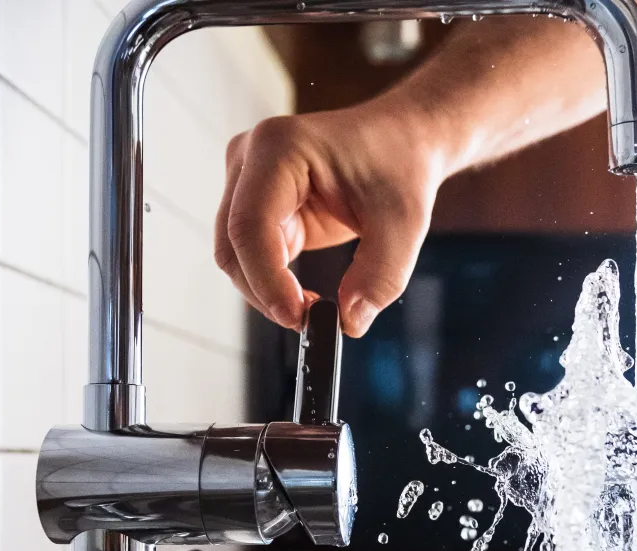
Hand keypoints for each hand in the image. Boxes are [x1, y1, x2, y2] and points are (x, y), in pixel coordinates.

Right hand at [214, 97, 448, 336]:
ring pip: (236, 257)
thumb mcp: (404, 224)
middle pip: (232, 245)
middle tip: (310, 322)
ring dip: (268, 292)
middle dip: (266, 292)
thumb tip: (350, 322)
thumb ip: (380, 277)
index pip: (250, 225)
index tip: (298, 317)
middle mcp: (251, 159)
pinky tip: (306, 296)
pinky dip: (274, 285)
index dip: (267, 279)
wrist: (402, 142)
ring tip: (314, 308)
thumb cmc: (400, 166)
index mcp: (279, 148)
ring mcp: (248, 182)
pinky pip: (253, 258)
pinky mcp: (258, 207)